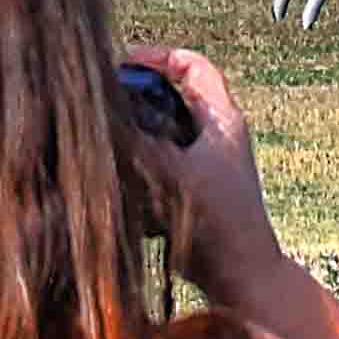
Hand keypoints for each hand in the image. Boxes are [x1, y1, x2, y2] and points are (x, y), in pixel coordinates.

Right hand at [121, 44, 290, 299]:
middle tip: (103, 106)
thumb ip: (135, 144)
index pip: (194, 66)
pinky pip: (158, 171)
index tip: (124, 64)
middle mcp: (216, 139)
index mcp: (222, 121)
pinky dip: (137, 171)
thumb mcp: (171, 174)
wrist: (243, 281)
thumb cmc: (220, 224)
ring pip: (161, 137)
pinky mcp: (194, 197)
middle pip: (172, 100)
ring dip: (134, 139)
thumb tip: (94, 118)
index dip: (159, 57)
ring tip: (104, 142)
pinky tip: (116, 183)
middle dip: (137, 101)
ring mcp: (206, 169)